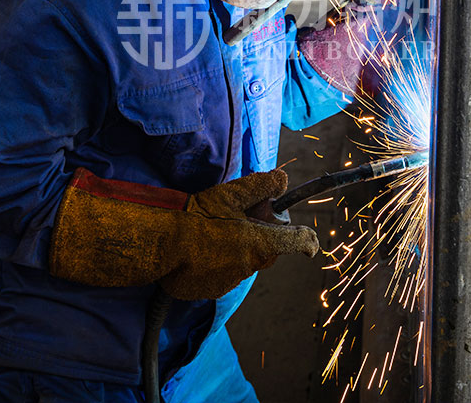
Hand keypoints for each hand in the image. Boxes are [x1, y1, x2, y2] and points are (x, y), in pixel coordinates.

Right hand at [49, 169, 318, 300]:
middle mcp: (249, 266)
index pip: (297, 243)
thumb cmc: (197, 215)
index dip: (306, 241)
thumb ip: (261, 186)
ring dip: (238, 250)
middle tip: (242, 218)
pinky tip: (200, 249)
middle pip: (267, 251)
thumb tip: (283, 179)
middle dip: (261, 236)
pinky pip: (223, 275)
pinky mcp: (210, 290)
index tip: (311, 243)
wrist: (160, 243)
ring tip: (214, 233)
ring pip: (244, 262)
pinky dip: (218, 263)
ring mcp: (229, 282)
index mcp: (260, 243)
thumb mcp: (230, 193)